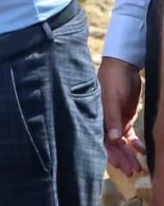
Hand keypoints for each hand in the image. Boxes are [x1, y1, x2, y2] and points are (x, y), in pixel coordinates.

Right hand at [99, 57, 145, 175]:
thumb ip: (112, 117)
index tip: (119, 166)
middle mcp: (104, 121)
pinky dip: (135, 144)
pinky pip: (129, 135)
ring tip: (138, 167)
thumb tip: (113, 138)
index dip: (109, 154)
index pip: (101, 140)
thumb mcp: (112, 98)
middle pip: (112, 145)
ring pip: (121, 142)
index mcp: (96, 117)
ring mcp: (115, 120)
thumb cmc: (113, 79)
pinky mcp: (124, 118)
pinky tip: (142, 151)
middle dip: (121, 158)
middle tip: (132, 171)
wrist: (124, 66)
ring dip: (129, 154)